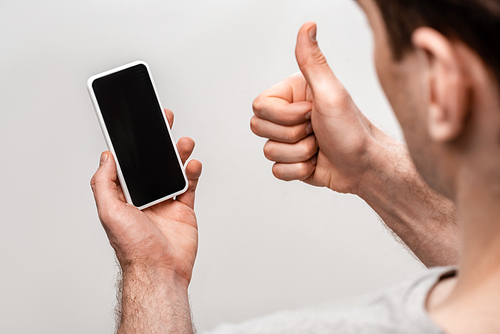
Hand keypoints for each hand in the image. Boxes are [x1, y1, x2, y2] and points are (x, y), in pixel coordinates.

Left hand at [90, 109, 201, 287]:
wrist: (160, 271)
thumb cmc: (133, 248)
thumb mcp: (109, 212)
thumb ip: (104, 183)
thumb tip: (105, 157)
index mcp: (124, 196)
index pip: (128, 164)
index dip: (133, 145)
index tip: (137, 125)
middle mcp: (145, 197)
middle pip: (153, 162)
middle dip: (158, 141)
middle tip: (164, 121)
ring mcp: (165, 202)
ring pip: (173, 170)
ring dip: (178, 153)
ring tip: (183, 141)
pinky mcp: (183, 210)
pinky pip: (190, 186)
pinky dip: (193, 172)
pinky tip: (193, 164)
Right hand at [251, 22, 384, 193]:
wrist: (365, 167)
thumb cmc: (352, 130)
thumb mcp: (331, 93)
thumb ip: (312, 61)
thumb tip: (308, 26)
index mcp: (292, 95)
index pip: (259, 105)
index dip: (284, 115)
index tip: (311, 113)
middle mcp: (287, 115)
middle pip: (259, 128)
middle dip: (292, 135)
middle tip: (317, 130)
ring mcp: (288, 140)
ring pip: (268, 151)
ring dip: (299, 153)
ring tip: (320, 147)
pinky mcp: (290, 161)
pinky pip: (276, 170)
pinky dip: (298, 170)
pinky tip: (316, 163)